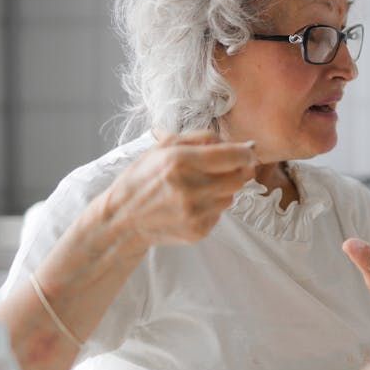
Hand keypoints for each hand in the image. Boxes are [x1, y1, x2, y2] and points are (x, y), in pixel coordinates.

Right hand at [101, 130, 255, 250]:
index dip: (246, 153)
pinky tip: (191, 204)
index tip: (247, 152)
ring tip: (199, 187)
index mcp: (180, 161)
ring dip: (223, 189)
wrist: (122, 219)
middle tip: (225, 168)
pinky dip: (212, 206)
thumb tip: (237, 143)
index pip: (234, 156)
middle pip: (240, 177)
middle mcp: (190, 188)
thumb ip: (201, 138)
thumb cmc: (143, 178)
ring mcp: (195, 212)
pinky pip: (220, 213)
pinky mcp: (198, 230)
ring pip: (232, 196)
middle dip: (237, 170)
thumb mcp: (163, 147)